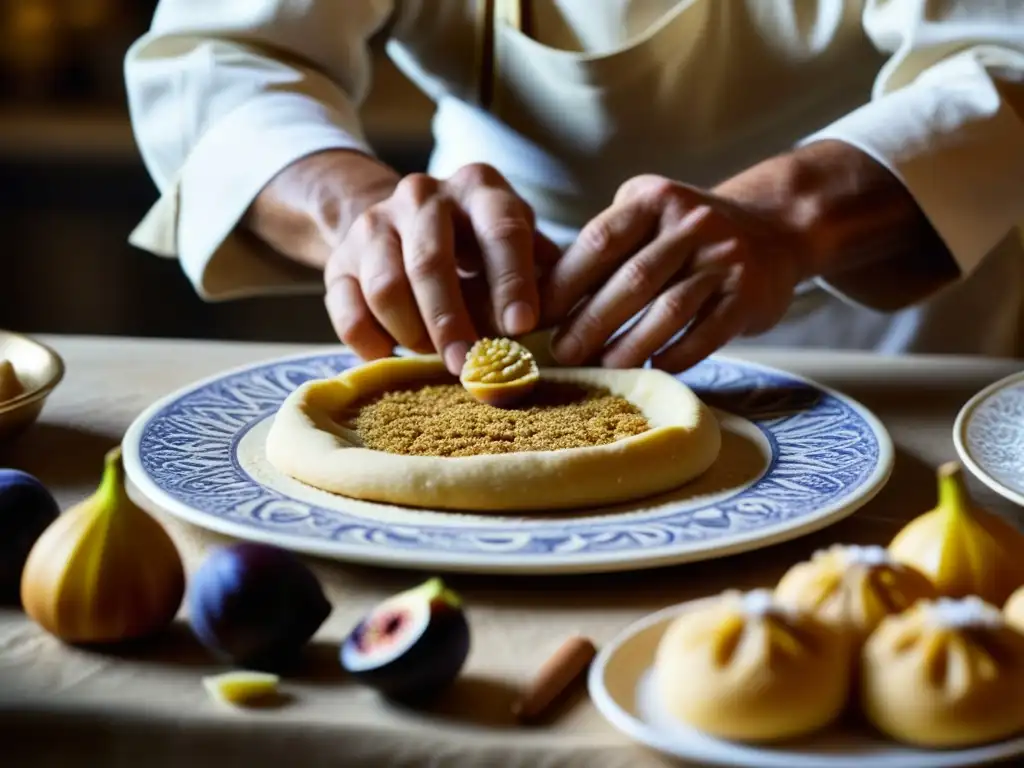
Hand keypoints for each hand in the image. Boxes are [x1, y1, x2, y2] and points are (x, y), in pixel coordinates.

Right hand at [323, 163, 558, 372]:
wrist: (403, 225)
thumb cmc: (482, 249)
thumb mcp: (519, 251)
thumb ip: (542, 283)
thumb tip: (567, 328)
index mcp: (479, 188)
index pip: (499, 230)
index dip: (511, 281)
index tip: (521, 327)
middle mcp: (423, 194)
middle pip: (430, 261)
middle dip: (451, 321)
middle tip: (468, 367)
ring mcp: (375, 223)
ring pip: (386, 287)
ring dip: (414, 334)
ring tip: (436, 356)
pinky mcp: (339, 259)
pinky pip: (348, 311)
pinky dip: (372, 344)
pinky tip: (394, 358)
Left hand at [540, 174, 812, 371]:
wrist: (776, 229)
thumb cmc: (686, 235)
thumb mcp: (647, 218)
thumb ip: (602, 249)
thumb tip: (537, 299)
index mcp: (653, 198)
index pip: (600, 240)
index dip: (563, 283)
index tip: (534, 317)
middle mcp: (691, 222)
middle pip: (631, 279)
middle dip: (590, 322)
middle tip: (561, 354)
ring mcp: (724, 258)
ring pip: (667, 310)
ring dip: (628, 345)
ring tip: (600, 369)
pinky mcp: (748, 295)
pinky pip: (704, 334)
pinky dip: (674, 356)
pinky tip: (651, 370)